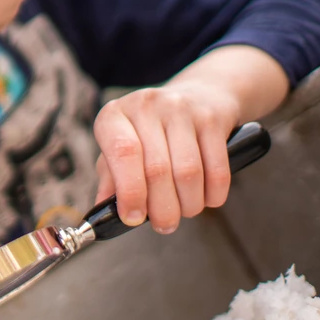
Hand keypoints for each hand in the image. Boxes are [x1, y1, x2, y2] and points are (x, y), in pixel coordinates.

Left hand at [93, 45, 288, 233]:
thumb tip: (102, 212)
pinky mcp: (212, 118)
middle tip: (165, 224)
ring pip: (188, 173)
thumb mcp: (122, 145)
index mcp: (115, 115)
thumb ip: (111, 177)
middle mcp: (145, 105)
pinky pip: (217, 169)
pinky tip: (206, 199)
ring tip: (185, 211)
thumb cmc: (150, 131)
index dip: (130, 191)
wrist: (200, 95)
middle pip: (157, 169)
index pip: (122, 153)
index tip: (133, 218)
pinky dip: (213, 194)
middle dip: (162, 208)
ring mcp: (181, 108)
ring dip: (188, 204)